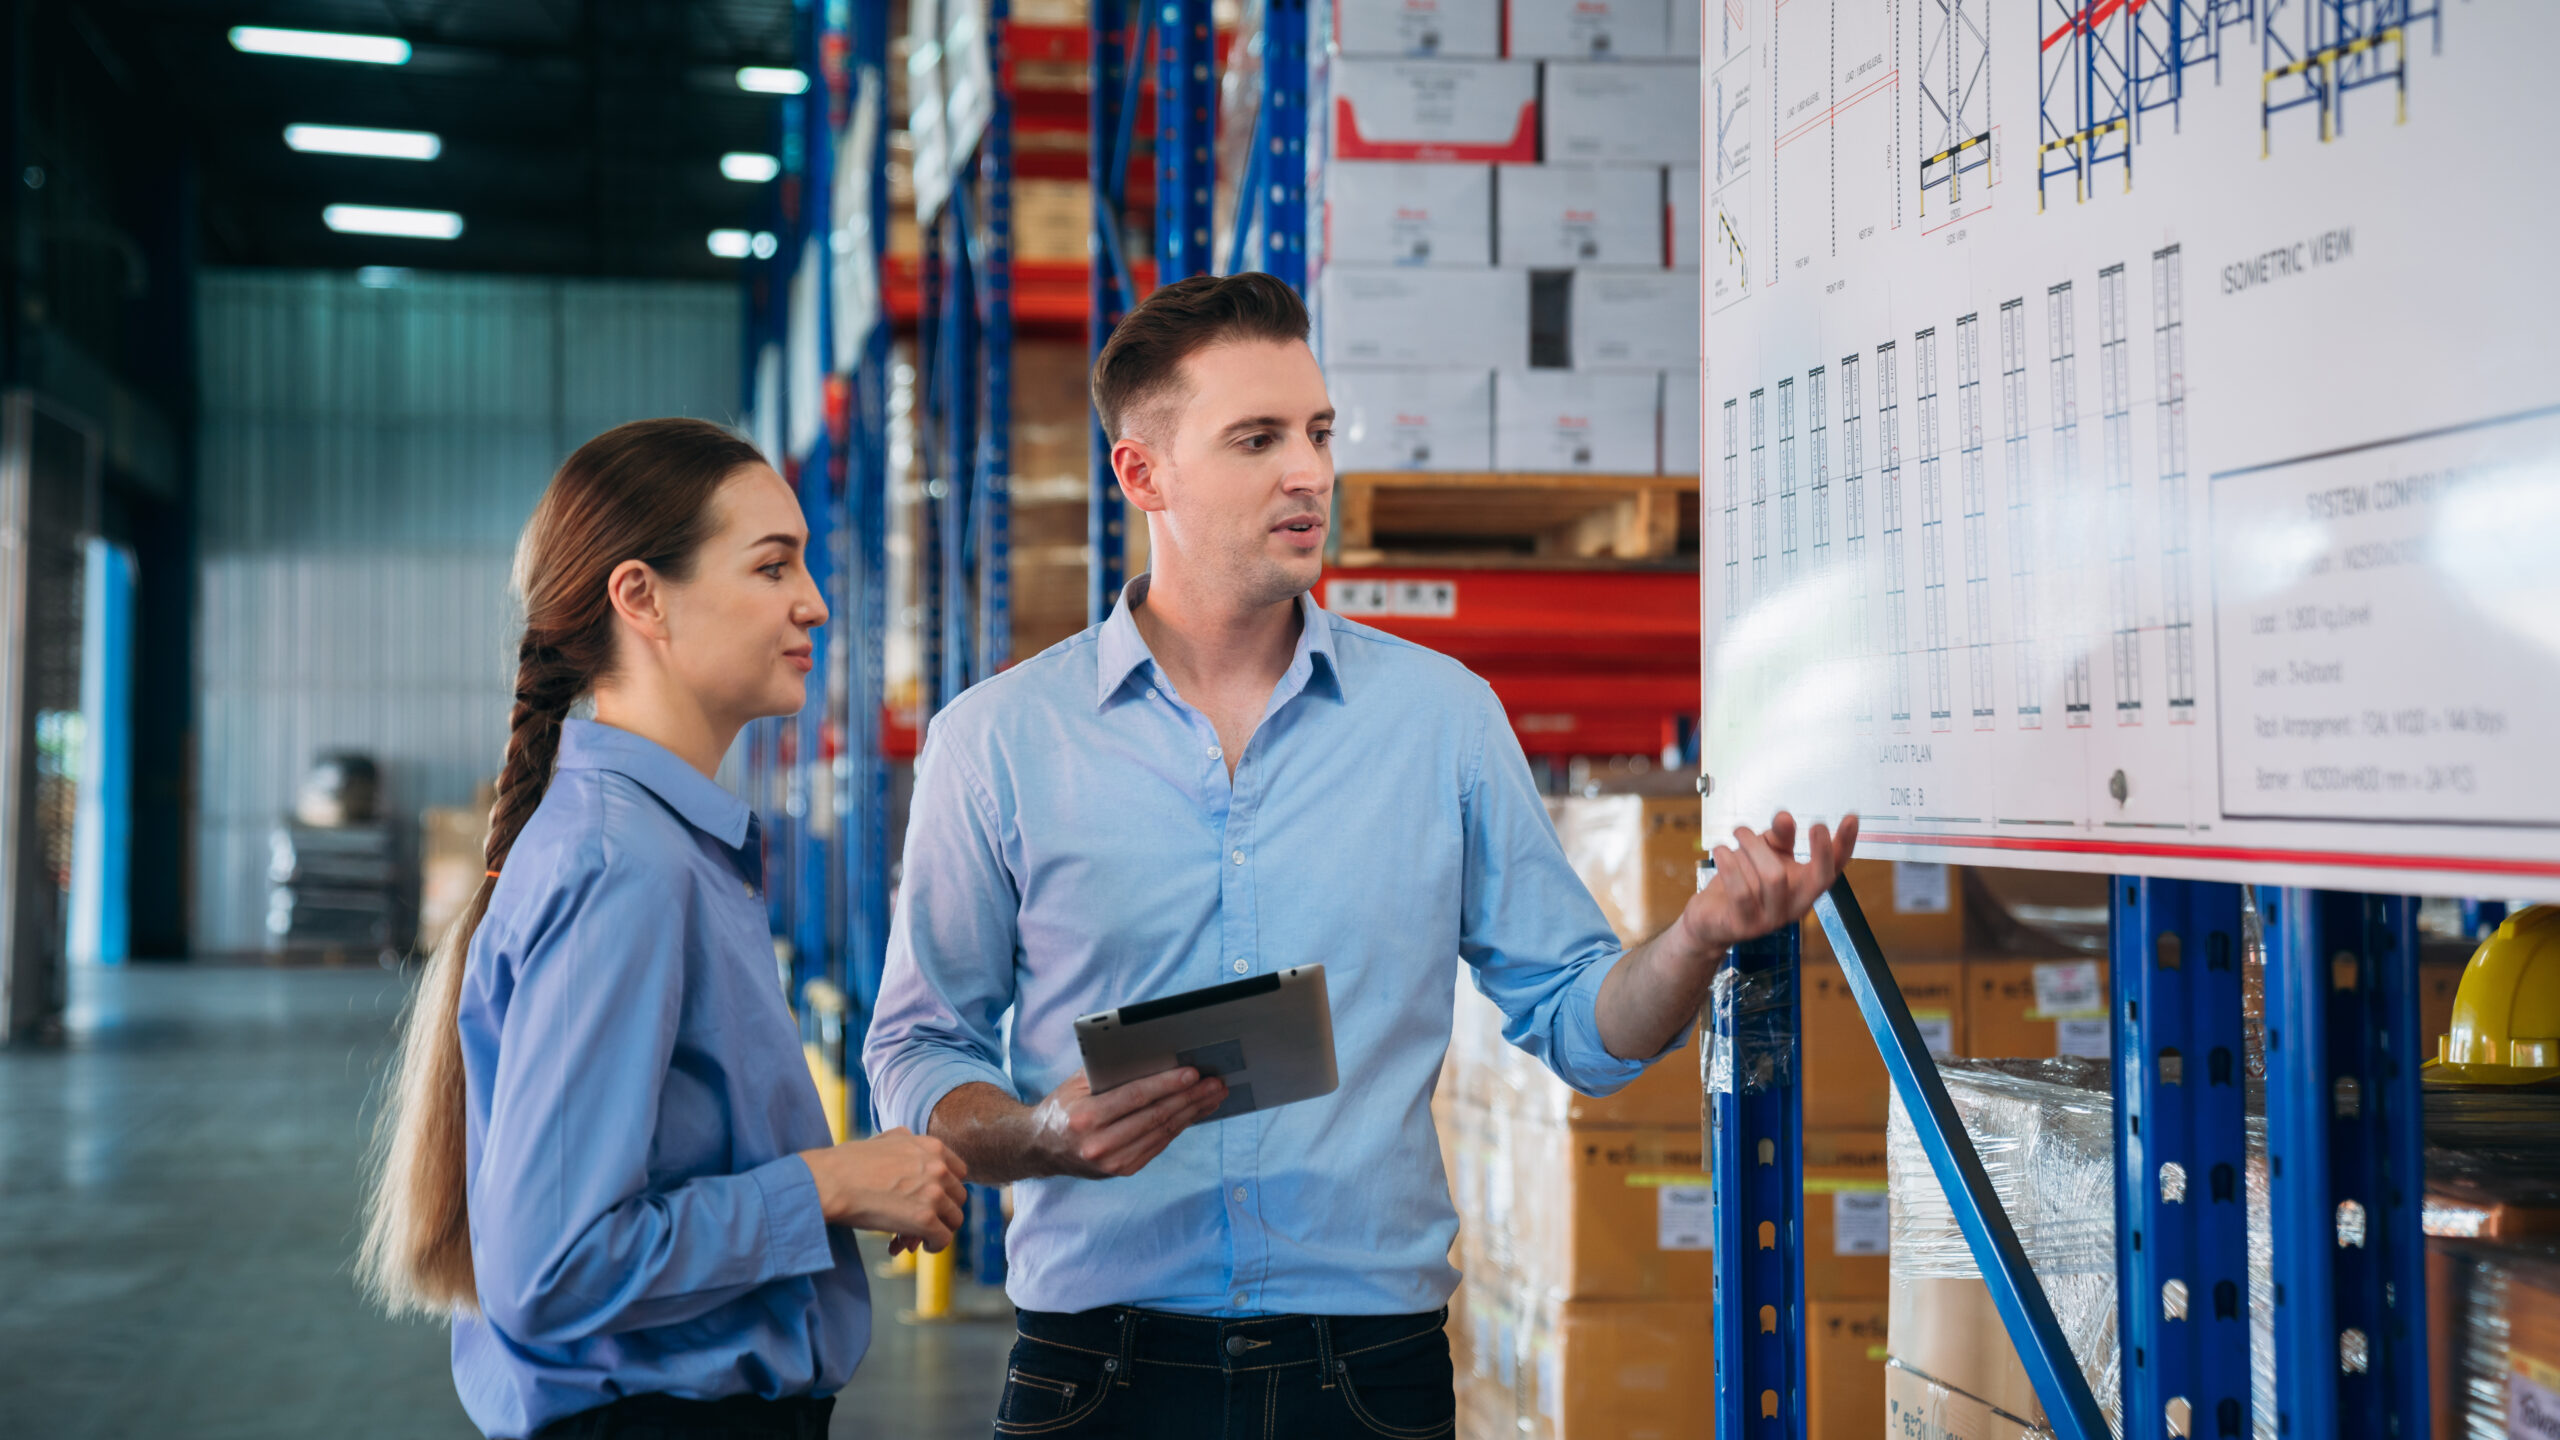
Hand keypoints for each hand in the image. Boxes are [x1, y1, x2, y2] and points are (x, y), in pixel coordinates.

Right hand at [799, 1129, 968, 1253]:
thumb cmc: (850, 1162)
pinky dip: (935, 1245)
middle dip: (942, 1211)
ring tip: (916, 1237)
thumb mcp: (886, 1139)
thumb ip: (907, 1141)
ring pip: (955, 1219)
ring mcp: (934, 1194)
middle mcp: (939, 1168)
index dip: (947, 1188)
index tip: (935, 1200)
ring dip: (938, 1230)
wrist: (831, 1182)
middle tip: (923, 1222)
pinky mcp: (925, 1219)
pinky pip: (944, 1238)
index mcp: (932, 1147)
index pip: (959, 1172)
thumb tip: (913, 1142)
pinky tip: (918, 1245)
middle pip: (958, 1197)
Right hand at [1028, 1067, 1228, 1179]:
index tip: (1193, 1073)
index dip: (1167, 1085)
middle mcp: (1098, 1144)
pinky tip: (1195, 1113)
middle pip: (1155, 1116)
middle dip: (1190, 1098)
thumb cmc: (1063, 1106)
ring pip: (1162, 1133)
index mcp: (1085, 1117)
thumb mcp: (1076, 1083)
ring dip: (1192, 1113)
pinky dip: (1179, 1127)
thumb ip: (1109, 1071)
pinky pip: (1158, 1145)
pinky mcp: (1122, 1170)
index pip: (1135, 1097)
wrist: (1041, 1147)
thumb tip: (1154, 1055)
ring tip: (1213, 1096)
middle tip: (1215, 1083)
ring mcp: (1112, 1162)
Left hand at [1675, 809, 1859, 953]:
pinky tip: (1722, 850)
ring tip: (1740, 832)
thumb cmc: (1743, 881)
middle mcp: (1795, 905)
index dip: (1845, 844)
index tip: (1852, 818)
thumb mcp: (1764, 853)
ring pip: (1775, 877)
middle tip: (1816, 825)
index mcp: (1804, 886)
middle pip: (1820, 880)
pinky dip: (1731, 864)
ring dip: (1755, 846)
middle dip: (1822, 851)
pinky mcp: (1745, 925)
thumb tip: (1785, 817)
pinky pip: (1742, 891)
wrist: (1710, 918)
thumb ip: (1778, 837)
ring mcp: (1772, 918)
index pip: (1833, 867)